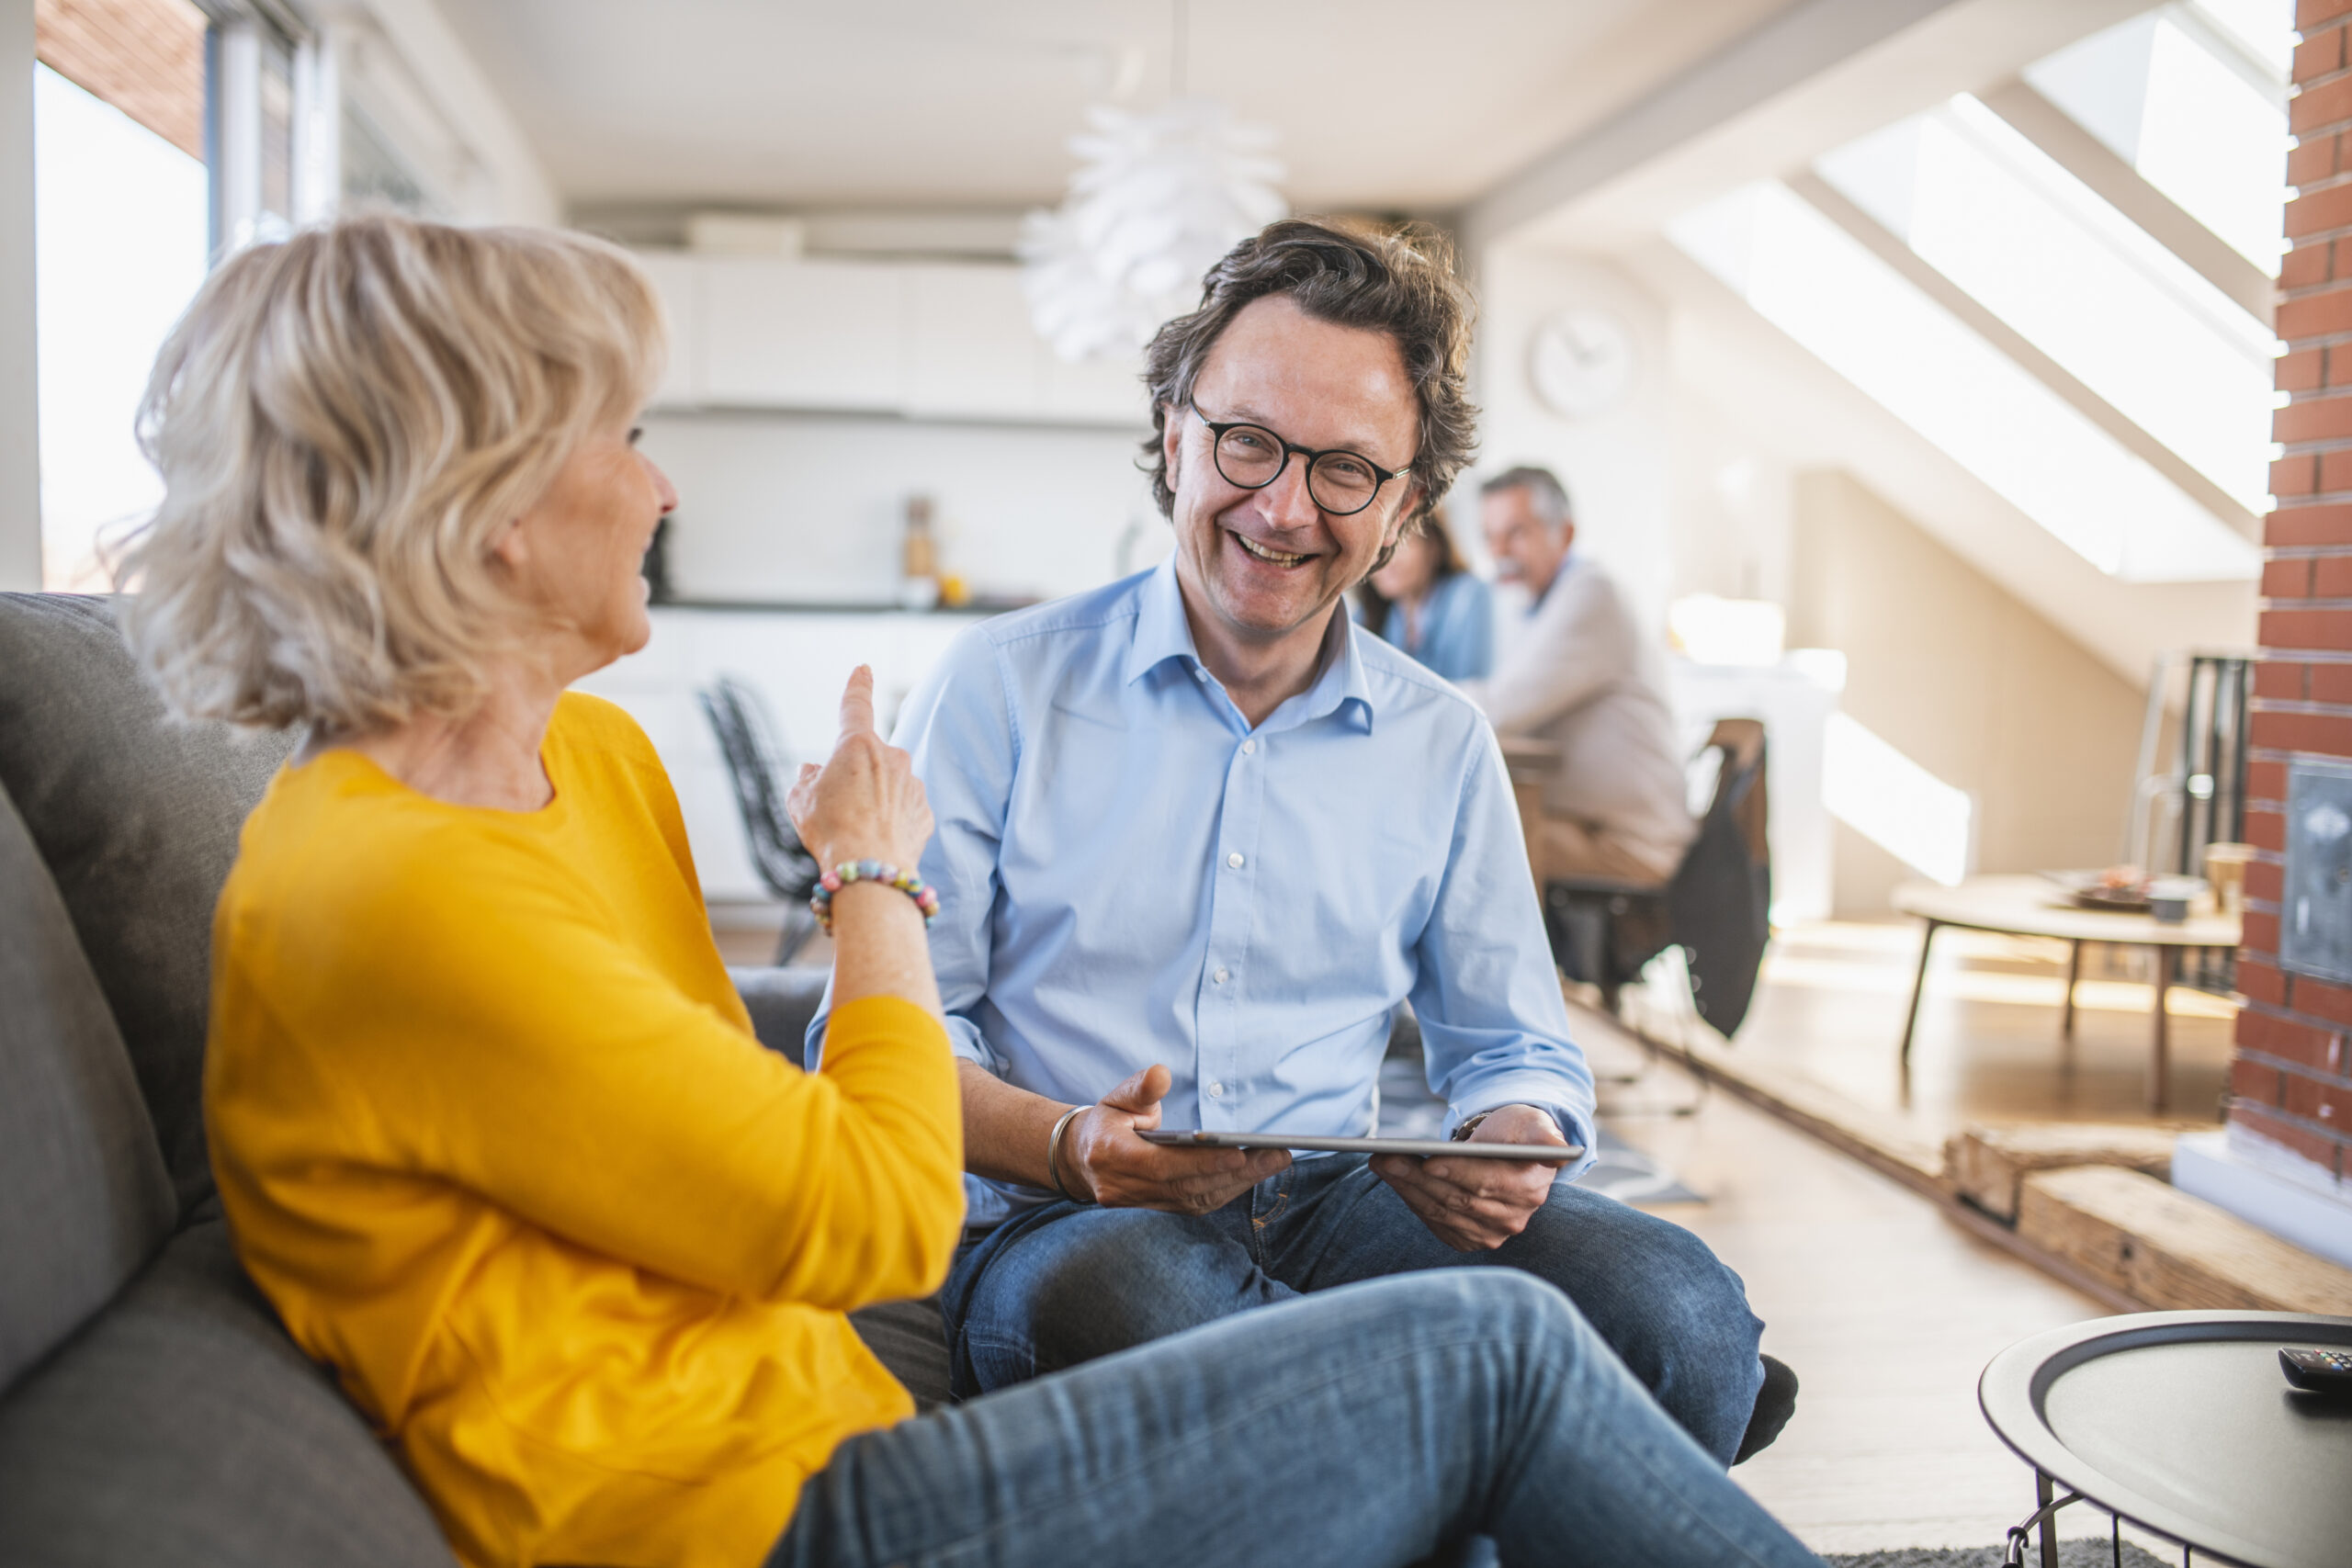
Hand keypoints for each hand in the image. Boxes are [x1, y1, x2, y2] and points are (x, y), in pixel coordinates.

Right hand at [786, 666, 932, 869]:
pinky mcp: (924, 811)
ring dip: (874, 799)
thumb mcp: (801, 801)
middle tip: (837, 807)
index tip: (863, 669)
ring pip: (887, 785)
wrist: (870, 872)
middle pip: (868, 758)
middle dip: (854, 775)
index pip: (856, 705)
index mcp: (857, 745)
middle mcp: (891, 757)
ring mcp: (912, 784)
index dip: (857, 685)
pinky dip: (891, 820)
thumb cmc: (831, 832)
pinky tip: (877, 840)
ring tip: (857, 830)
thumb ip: (806, 778)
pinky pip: (903, 809)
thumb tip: (813, 770)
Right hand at [1065, 1064, 1289, 1213]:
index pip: (1163, 1166)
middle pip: (1187, 1186)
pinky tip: (1251, 1175)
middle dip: (1236, 1172)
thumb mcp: (1118, 1097)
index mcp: (1111, 1156)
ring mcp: (1139, 1204)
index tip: (1240, 1153)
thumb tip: (1162, 1074)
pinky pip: (1195, 1206)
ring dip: (1238, 1183)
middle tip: (1276, 1155)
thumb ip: (1141, 1087)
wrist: (1082, 1159)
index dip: (1202, 1163)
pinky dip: (1226, 1191)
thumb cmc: (1108, 1122)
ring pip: (1196, 1200)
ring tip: (1273, 1162)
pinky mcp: (1156, 1210)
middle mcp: (1124, 1188)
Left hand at [1369, 1104, 1571, 1252]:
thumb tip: (1558, 1148)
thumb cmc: (1518, 1132)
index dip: (1457, 1174)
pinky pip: (1434, 1221)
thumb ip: (1545, 1137)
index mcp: (1529, 1189)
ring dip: (1406, 1188)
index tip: (1428, 1161)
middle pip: (1457, 1200)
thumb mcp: (1534, 1125)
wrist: (1510, 1153)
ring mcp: (1489, 1234)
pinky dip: (1412, 1199)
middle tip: (1383, 1157)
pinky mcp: (1468, 1239)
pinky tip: (1393, 1178)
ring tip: (1380, 1162)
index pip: (1488, 1183)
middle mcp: (1512, 1219)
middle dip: (1417, 1178)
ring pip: (1440, 1211)